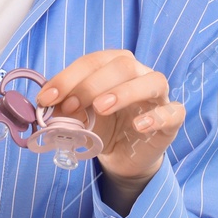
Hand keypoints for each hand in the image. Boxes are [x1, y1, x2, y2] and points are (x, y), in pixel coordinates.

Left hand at [33, 49, 182, 183]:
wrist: (124, 156)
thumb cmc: (102, 128)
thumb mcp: (79, 117)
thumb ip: (64, 108)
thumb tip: (44, 106)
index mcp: (114, 66)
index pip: (93, 61)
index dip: (68, 77)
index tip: (47, 98)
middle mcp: (140, 74)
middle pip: (123, 65)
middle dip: (91, 84)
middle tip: (70, 106)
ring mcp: (160, 96)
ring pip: (152, 81)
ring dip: (124, 92)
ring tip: (100, 108)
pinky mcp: (173, 120)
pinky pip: (172, 112)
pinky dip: (156, 117)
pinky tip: (138, 125)